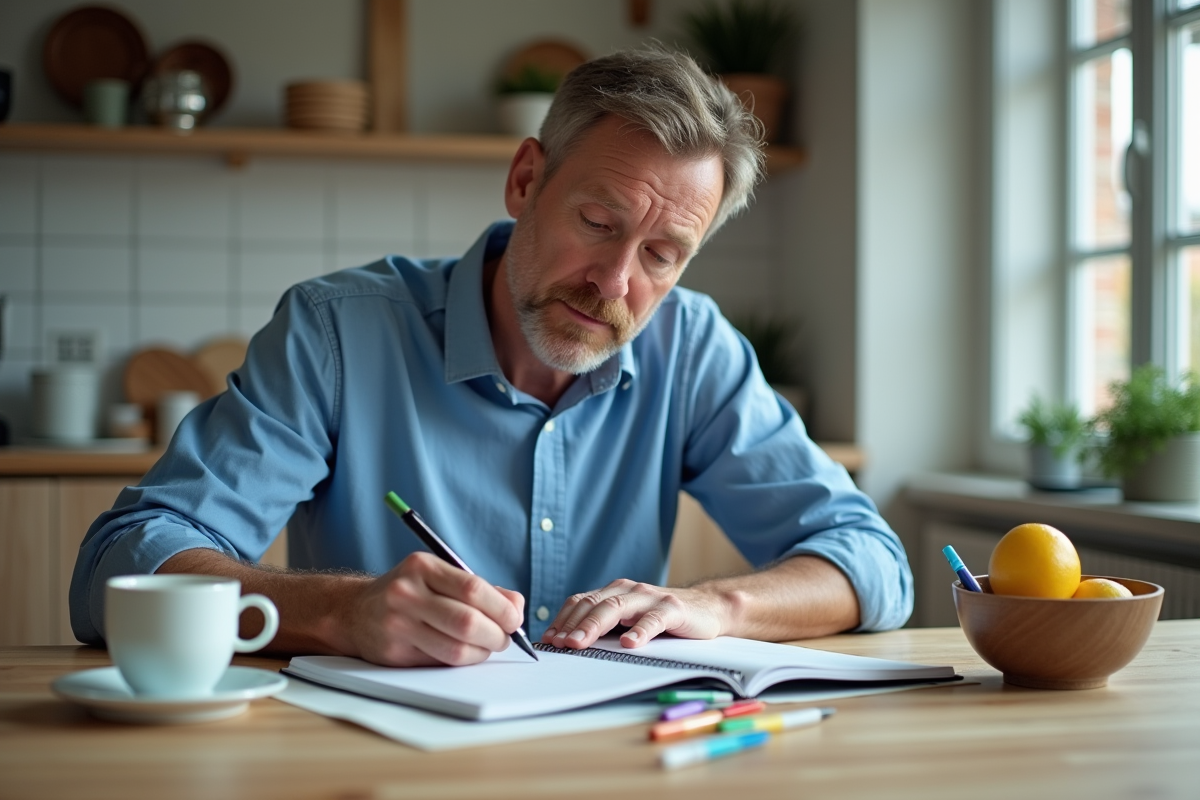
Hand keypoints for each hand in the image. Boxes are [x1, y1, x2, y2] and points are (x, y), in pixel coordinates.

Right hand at [342, 551, 525, 666]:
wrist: (356, 611)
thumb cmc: (410, 592)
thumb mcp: (440, 577)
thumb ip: (481, 589)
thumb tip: (517, 607)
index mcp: (422, 567)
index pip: (473, 589)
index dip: (502, 609)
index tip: (515, 620)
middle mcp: (406, 593)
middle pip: (467, 622)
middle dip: (496, 635)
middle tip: (504, 638)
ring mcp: (397, 624)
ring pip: (456, 649)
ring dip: (482, 653)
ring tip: (487, 647)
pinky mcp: (394, 653)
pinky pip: (440, 663)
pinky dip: (462, 661)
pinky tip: (465, 653)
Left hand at [541, 579, 729, 649]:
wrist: (708, 608)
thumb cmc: (663, 619)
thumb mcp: (629, 620)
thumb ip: (604, 627)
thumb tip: (567, 644)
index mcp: (614, 592)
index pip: (581, 602)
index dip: (563, 620)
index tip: (548, 640)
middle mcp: (629, 590)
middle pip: (594, 604)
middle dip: (573, 624)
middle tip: (559, 644)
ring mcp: (650, 597)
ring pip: (617, 607)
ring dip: (595, 625)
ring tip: (580, 642)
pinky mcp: (673, 608)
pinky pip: (653, 619)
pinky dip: (639, 630)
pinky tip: (629, 643)